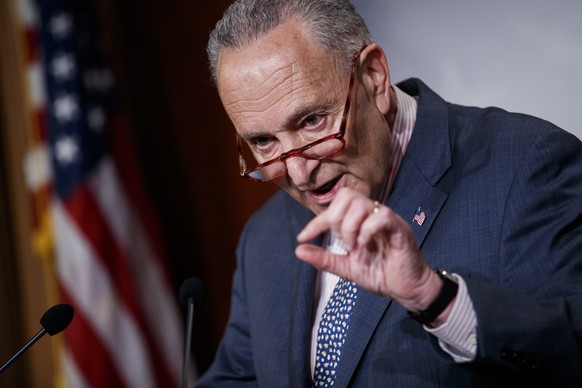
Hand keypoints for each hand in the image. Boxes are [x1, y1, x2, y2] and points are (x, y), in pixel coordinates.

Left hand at [296, 188, 442, 312]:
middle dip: (336, 219)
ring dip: (351, 227)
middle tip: (342, 242)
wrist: (406, 291)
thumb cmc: (381, 275)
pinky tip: (366, 246)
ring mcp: (387, 220)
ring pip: (362, 204)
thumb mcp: (346, 268)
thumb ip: (324, 258)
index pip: (335, 207)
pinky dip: (367, 230)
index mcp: (360, 221)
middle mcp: (373, 215)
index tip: (302, 237)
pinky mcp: (400, 229)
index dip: (316, 221)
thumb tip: (298, 250)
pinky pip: (382, 216)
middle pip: (347, 196)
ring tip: (355, 247)